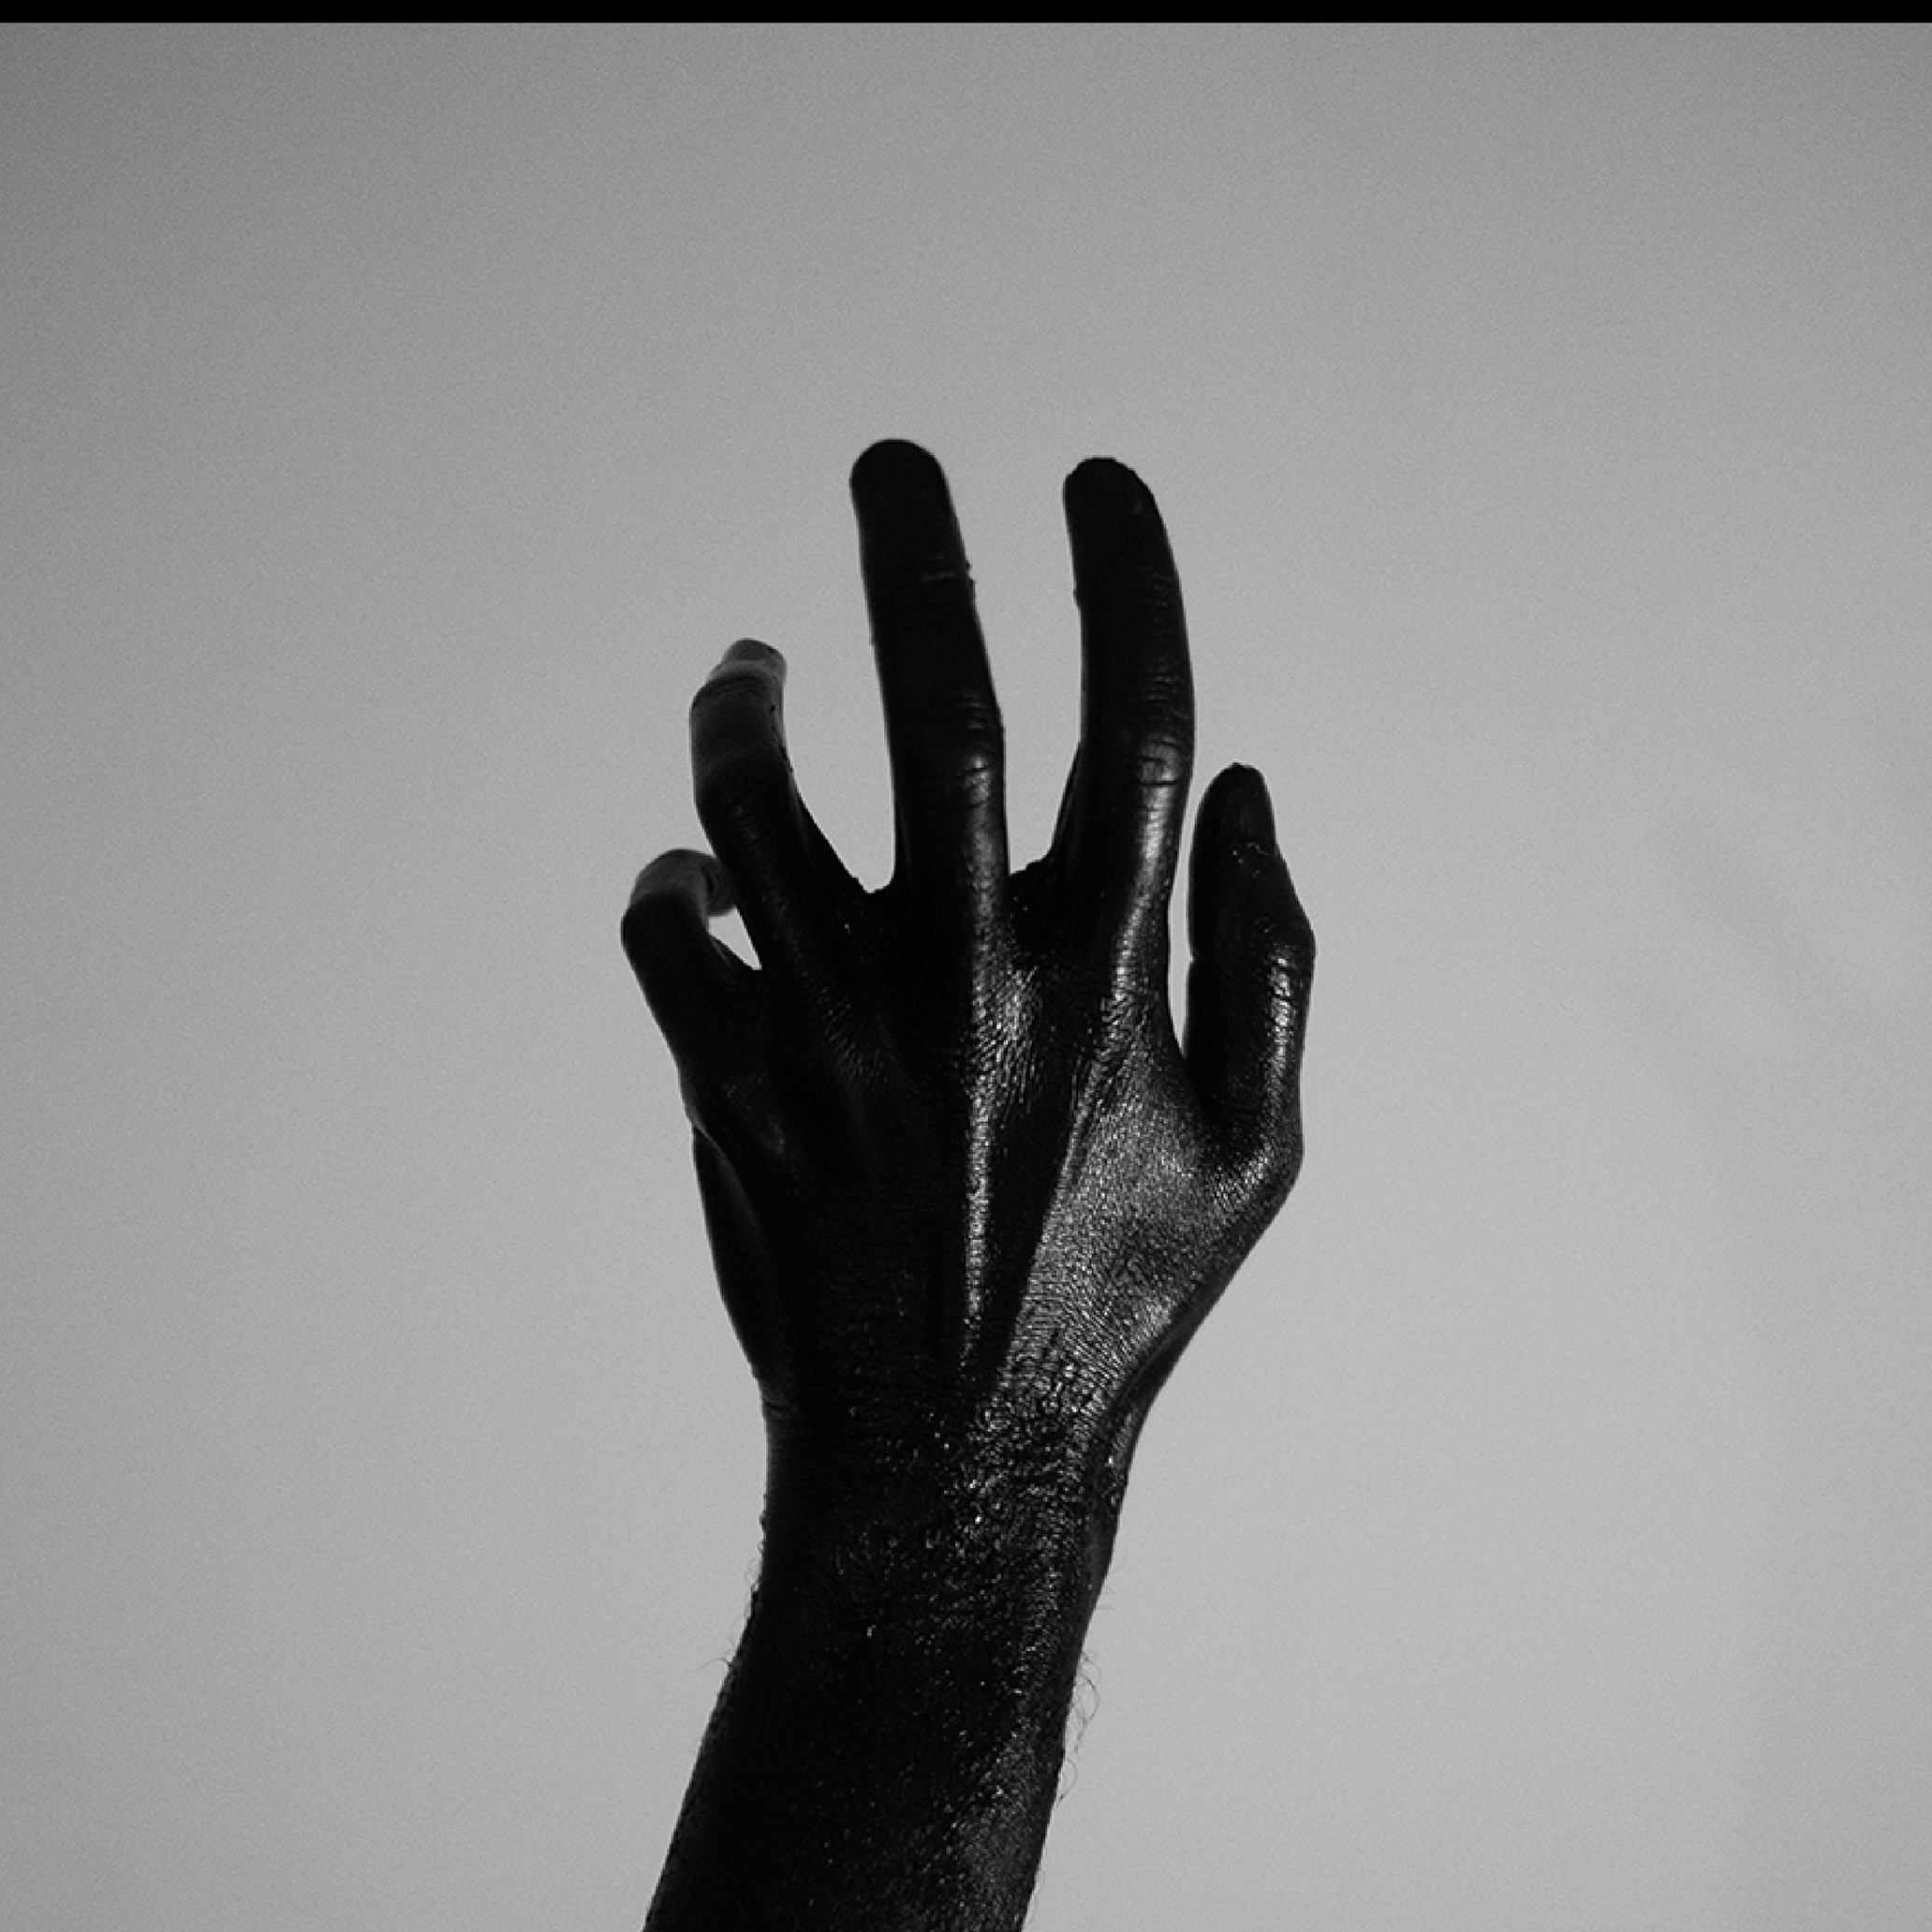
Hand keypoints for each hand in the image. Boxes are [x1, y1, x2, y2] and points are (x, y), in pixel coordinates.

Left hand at [618, 442, 1312, 1524]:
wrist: (955, 1473)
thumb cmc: (1124, 1304)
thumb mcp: (1260, 1150)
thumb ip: (1268, 958)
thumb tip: (1246, 780)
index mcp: (1117, 979)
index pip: (1137, 721)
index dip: (1123, 579)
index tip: (1095, 478)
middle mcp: (976, 985)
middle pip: (941, 709)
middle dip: (915, 556)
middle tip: (889, 458)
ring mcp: (840, 1038)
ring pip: (755, 806)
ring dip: (739, 709)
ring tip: (747, 666)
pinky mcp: (730, 1096)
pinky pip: (664, 940)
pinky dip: (667, 891)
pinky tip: (693, 881)